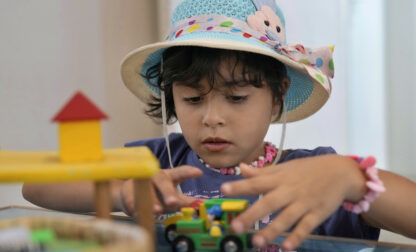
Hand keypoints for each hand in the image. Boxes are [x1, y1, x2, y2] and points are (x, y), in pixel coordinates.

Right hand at [119, 165, 201, 215]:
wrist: (131, 194)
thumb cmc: (157, 196)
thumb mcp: (173, 198)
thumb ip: (187, 202)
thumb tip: (203, 206)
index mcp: (169, 177)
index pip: (180, 173)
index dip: (188, 172)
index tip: (198, 172)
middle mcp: (156, 176)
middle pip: (163, 181)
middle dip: (168, 192)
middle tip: (174, 202)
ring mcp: (141, 182)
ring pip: (147, 190)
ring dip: (152, 201)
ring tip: (158, 210)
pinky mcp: (128, 190)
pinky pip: (131, 198)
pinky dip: (135, 206)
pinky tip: (137, 212)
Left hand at [221, 154, 365, 249]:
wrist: (340, 171)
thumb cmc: (307, 170)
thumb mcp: (284, 168)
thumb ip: (262, 172)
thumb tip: (241, 168)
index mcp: (279, 178)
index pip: (256, 182)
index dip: (240, 186)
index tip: (223, 190)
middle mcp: (289, 191)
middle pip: (269, 203)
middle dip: (251, 215)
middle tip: (236, 227)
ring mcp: (304, 203)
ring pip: (286, 218)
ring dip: (271, 231)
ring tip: (256, 242)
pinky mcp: (317, 214)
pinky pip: (306, 227)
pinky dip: (296, 237)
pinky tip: (285, 248)